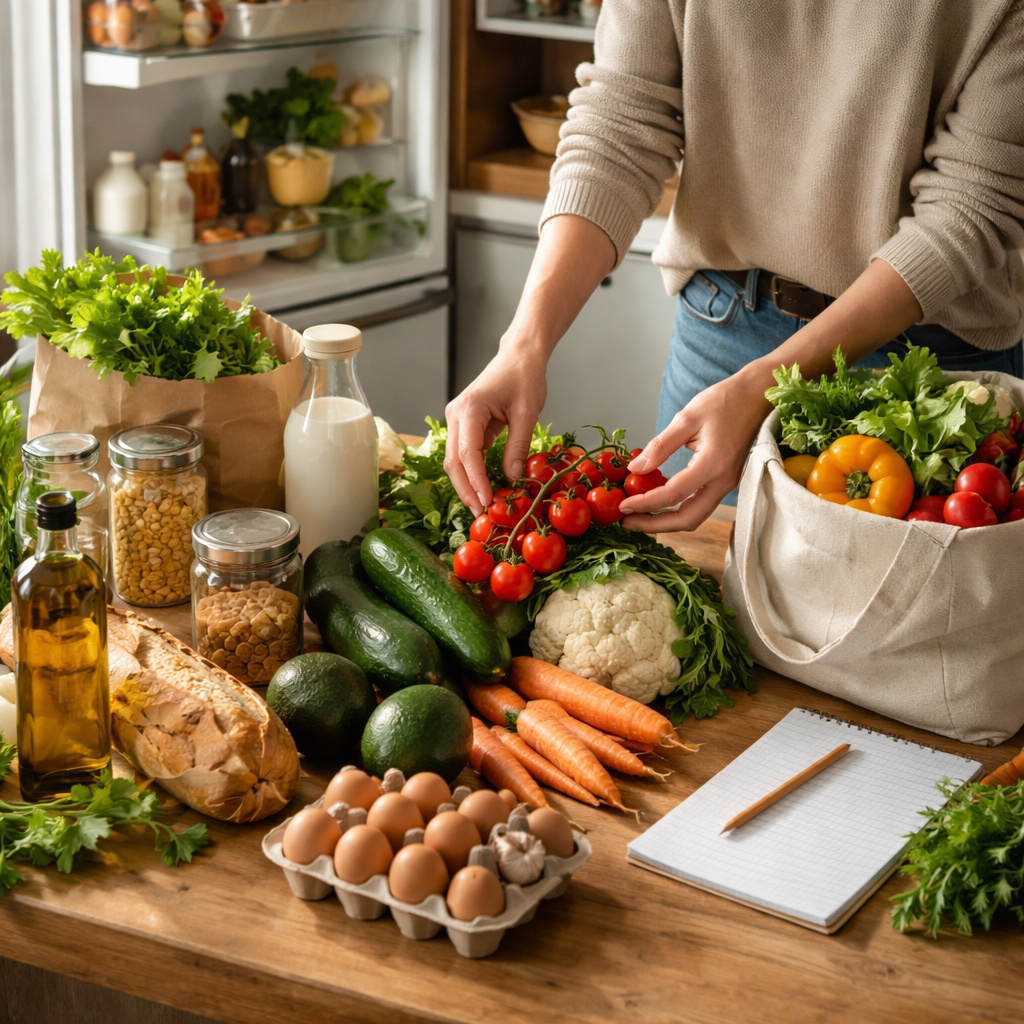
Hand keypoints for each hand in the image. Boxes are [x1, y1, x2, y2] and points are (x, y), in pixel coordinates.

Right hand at [444, 345, 547, 515]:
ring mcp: (456, 420)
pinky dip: (472, 473)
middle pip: (454, 461)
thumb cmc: (525, 378)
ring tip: (481, 506)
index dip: (476, 480)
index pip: (468, 453)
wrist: (519, 357)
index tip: (487, 501)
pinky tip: (483, 489)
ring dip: (467, 484)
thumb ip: (519, 446)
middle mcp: (455, 414)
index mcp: (470, 408)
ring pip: (455, 460)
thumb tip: (512, 478)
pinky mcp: (464, 425)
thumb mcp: (527, 413)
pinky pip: (464, 454)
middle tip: (481, 513)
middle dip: (466, 489)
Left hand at [618, 370, 769, 531]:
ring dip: (666, 520)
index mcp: (713, 464)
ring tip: (638, 515)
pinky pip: (700, 504)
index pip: (674, 495)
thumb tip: (635, 469)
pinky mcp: (726, 481)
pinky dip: (678, 508)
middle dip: (655, 525)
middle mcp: (723, 481)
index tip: (624, 506)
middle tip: (628, 521)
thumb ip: (660, 446)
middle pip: (688, 519)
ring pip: (695, 516)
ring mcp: (727, 483)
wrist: (756, 396)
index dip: (645, 504)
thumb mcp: (687, 417)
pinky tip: (658, 499)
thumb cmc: (725, 401)